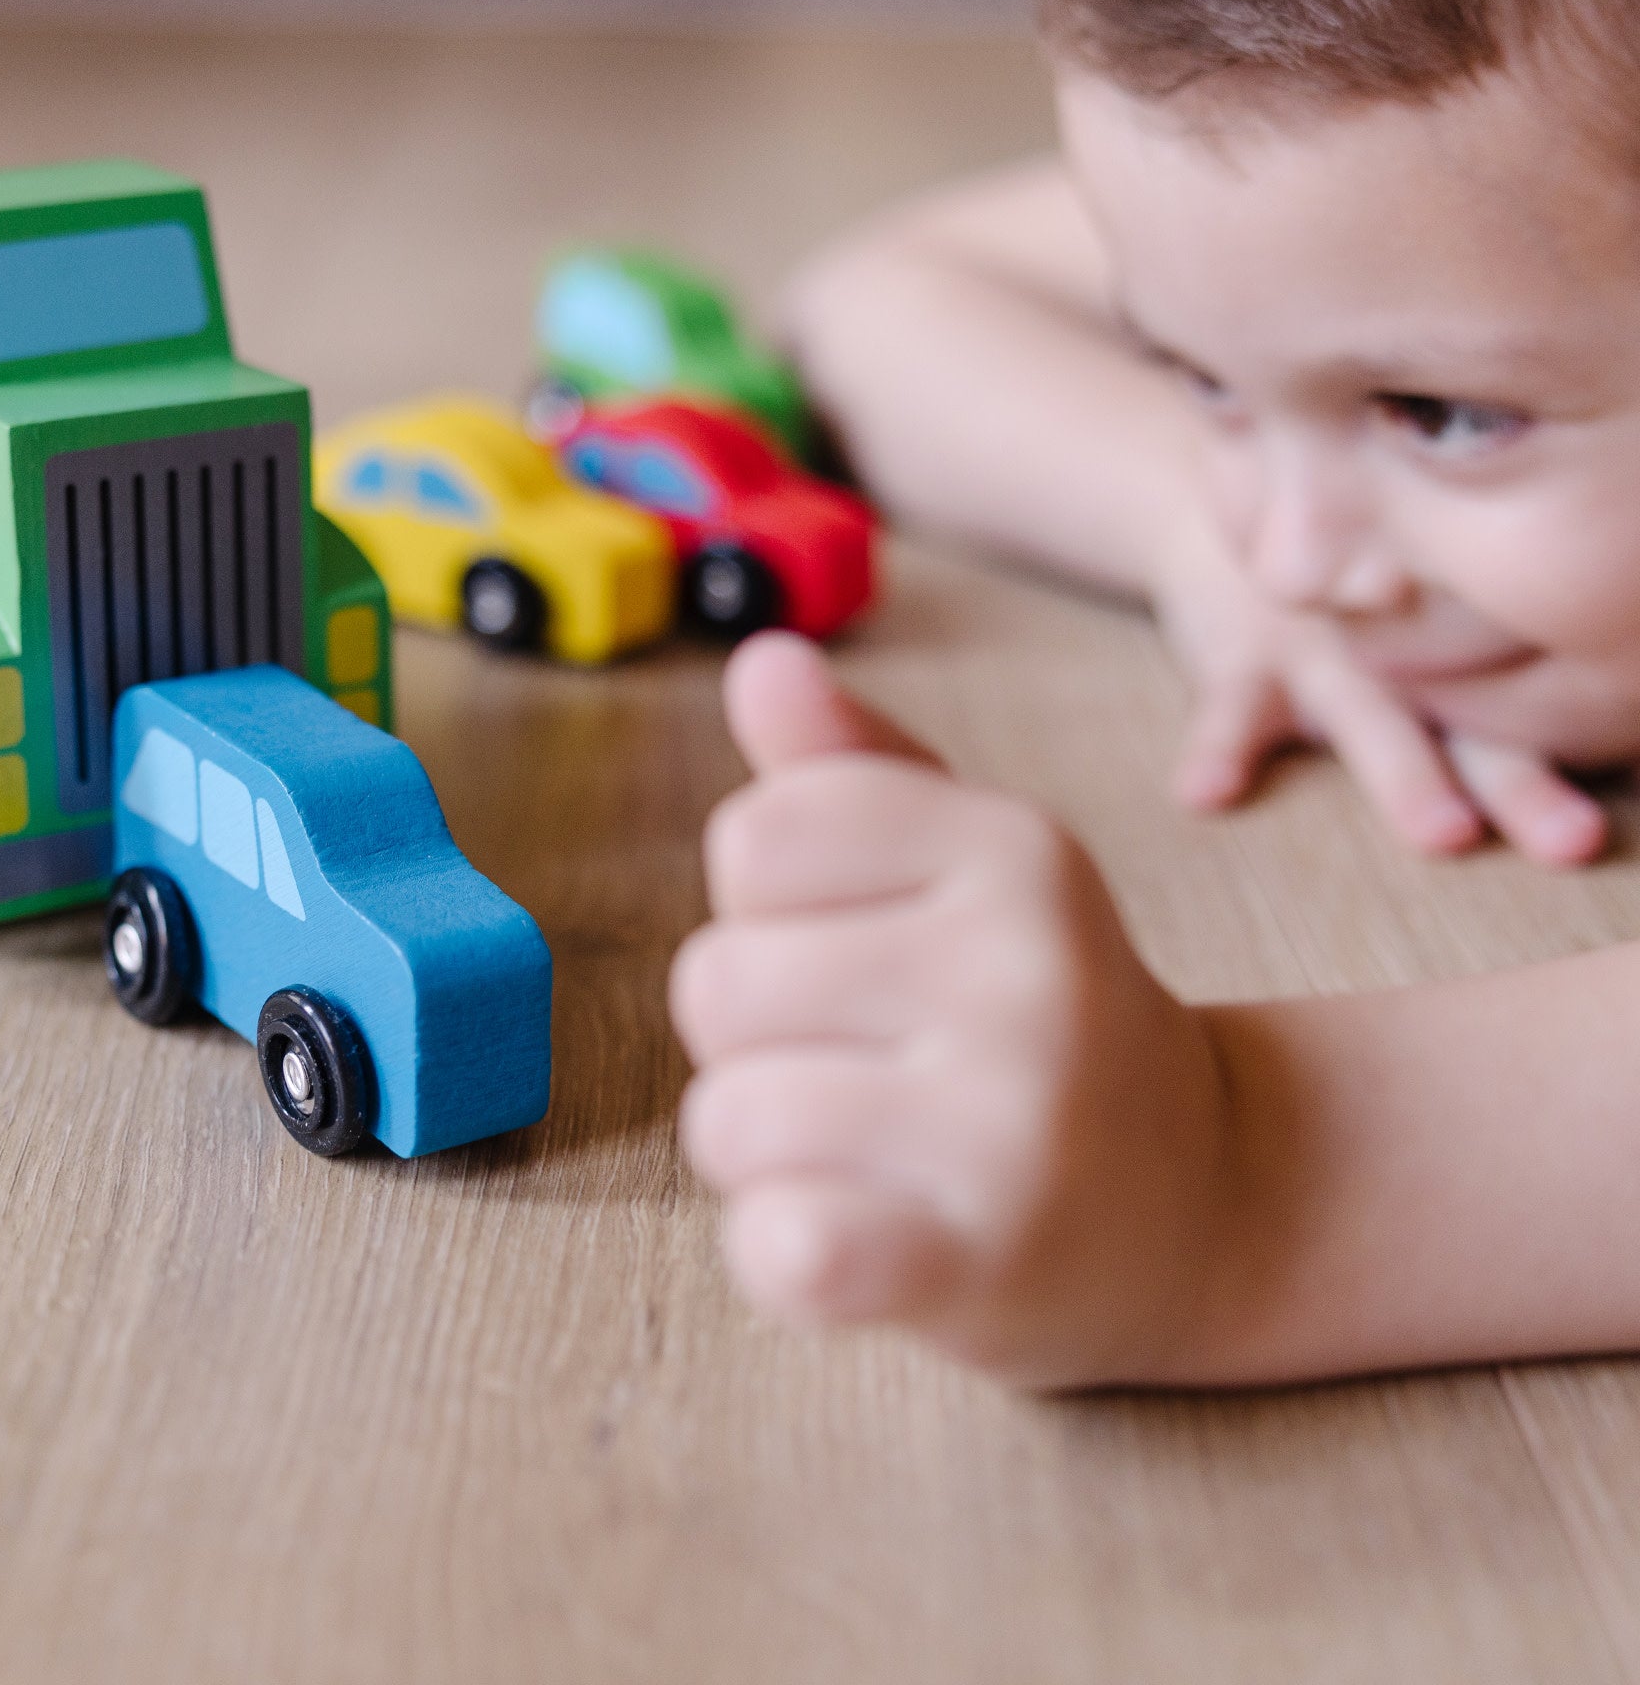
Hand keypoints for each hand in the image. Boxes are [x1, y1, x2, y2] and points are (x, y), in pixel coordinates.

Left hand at [671, 633, 1232, 1386]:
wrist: (1202, 1205)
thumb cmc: (1036, 1011)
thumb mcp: (970, 868)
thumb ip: (850, 769)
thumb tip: (759, 658)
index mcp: (1013, 848)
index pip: (755, 841)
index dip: (771, 909)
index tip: (860, 950)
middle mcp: (1023, 968)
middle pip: (717, 982)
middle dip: (757, 1038)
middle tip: (870, 1069)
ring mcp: (1011, 1123)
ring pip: (728, 1118)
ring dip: (767, 1153)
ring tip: (875, 1153)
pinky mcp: (982, 1261)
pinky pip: (782, 1247)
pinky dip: (785, 1255)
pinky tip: (858, 1242)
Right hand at [1153, 518, 1606, 865]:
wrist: (1221, 523)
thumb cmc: (1344, 600)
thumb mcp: (1421, 622)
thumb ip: (1494, 682)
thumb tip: (1601, 755)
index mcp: (1463, 664)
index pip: (1534, 720)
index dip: (1575, 770)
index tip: (1603, 830)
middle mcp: (1408, 661)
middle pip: (1479, 730)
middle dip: (1524, 788)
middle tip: (1573, 842)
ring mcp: (1324, 655)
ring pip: (1372, 720)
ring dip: (1409, 776)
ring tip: (1444, 835)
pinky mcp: (1240, 657)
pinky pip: (1228, 709)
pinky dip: (1218, 749)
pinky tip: (1206, 793)